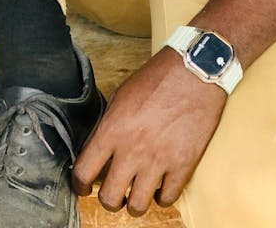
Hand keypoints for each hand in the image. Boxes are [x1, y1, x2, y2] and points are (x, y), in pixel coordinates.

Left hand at [72, 47, 225, 215]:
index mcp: (113, 129)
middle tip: (114, 192)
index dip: (79, 184)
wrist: (195, 70)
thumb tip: (101, 148)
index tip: (84, 187)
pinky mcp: (183, 164)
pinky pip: (167, 198)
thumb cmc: (159, 77)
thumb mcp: (122, 94)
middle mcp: (133, 149)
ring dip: (135, 203)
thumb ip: (109, 125)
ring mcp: (159, 159)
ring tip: (138, 193)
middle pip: (109, 198)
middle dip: (109, 199)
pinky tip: (161, 187)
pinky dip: (162, 197)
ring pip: (138, 206)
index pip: (83, 171)